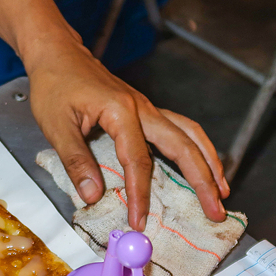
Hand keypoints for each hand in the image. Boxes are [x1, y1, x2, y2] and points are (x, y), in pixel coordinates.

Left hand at [27, 34, 228, 229]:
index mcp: (121, 111)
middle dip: (203, 182)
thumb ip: (75, 161)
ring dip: (209, 163)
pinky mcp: (144, 110)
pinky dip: (197, 148)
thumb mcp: (56, 126)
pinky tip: (203, 165)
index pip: (138, 161)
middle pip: (183, 147)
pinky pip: (181, 129)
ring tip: (221, 190)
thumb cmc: (54, 85)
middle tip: (215, 211)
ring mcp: (147, 108)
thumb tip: (92, 195)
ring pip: (190, 134)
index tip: (140, 220)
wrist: (58, 55)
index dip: (140, 195)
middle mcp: (142, 108)